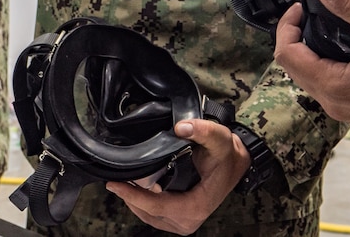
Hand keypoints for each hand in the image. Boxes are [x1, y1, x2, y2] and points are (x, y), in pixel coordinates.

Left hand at [106, 119, 249, 234]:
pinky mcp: (180, 219)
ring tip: (121, 182)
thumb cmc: (226, 154)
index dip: (133, 195)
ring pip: (149, 216)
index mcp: (195, 207)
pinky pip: (154, 215)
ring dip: (134, 200)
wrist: (236, 162)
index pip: (156, 205)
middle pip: (148, 213)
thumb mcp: (219, 138)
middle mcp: (189, 220)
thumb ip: (202, 130)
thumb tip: (181, 127)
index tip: (114, 184)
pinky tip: (135, 188)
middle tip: (114, 180)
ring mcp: (184, 222)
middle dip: (130, 197)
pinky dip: (143, 203)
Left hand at [274, 0, 349, 126]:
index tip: (301, 7)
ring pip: (305, 77)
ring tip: (321, 25)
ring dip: (306, 51)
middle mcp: (330, 102)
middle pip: (292, 67)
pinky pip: (321, 84)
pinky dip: (319, 63)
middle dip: (294, 37)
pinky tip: (335, 46)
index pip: (287, 55)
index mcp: (333, 85)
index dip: (287, 27)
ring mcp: (339, 109)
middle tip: (309, 12)